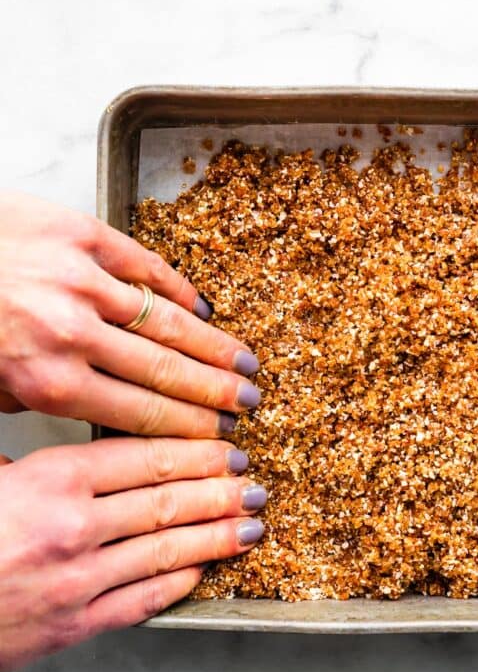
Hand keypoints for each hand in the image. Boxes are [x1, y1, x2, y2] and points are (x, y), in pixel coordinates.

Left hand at [0, 191, 259, 435]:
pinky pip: (145, 265)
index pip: (139, 412)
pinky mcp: (80, 233)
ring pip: (165, 320)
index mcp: (46, 379)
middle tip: (250, 404)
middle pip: (165, 372)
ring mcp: (80, 278)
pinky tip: (203, 307)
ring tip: (245, 364)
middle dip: (214, 394)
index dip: (188, 429)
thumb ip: (33, 407)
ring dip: (212, 346)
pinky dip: (178, 288)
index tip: (218, 438)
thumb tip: (85, 426)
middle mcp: (72, 331)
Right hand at [0, 437, 266, 671]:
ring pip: (169, 549)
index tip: (226, 443)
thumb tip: (71, 415)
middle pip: (168, 499)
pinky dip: (180, 580)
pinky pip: (144, 599)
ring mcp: (79, 581)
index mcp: (49, 480)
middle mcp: (73, 528)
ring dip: (218, 533)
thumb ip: (26, 452)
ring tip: (252, 521)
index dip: (195, 449)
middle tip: (253, 479)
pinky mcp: (76, 626)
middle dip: (220, 487)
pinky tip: (205, 566)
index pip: (145, 455)